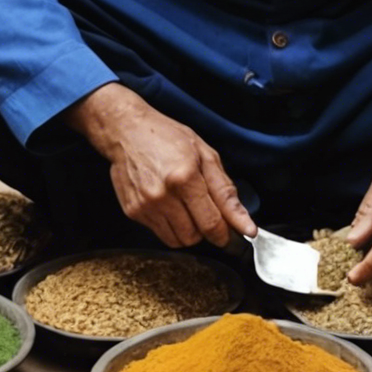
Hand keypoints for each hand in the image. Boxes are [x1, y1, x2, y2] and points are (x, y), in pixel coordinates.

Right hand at [65, 83, 255, 248]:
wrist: (126, 130)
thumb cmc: (167, 137)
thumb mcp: (206, 155)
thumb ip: (226, 192)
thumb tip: (246, 225)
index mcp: (185, 178)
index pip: (211, 224)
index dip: (225, 233)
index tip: (231, 232)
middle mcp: (162, 196)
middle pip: (194, 237)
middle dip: (205, 230)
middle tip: (205, 211)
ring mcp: (145, 206)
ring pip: (176, 241)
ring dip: (187, 231)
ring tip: (186, 207)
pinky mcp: (132, 212)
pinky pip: (159, 233)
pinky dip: (170, 226)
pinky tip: (168, 204)